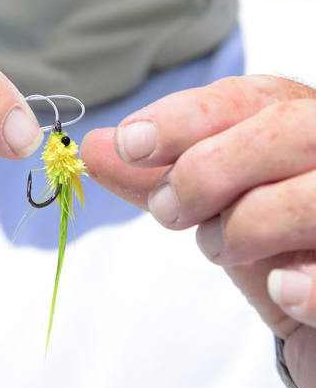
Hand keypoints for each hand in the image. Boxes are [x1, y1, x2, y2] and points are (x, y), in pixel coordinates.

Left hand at [80, 75, 315, 387]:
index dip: (185, 116)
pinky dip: (305, 283)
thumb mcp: (217, 207)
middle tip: (167, 210)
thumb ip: (163, 176)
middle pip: (288, 129)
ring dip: (250, 222)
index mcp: (305, 124)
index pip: (252, 96)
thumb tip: (94, 147)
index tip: (130, 143)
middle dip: (211, 166)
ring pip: (315, 196)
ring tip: (220, 247)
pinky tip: (283, 291)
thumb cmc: (274, 249)